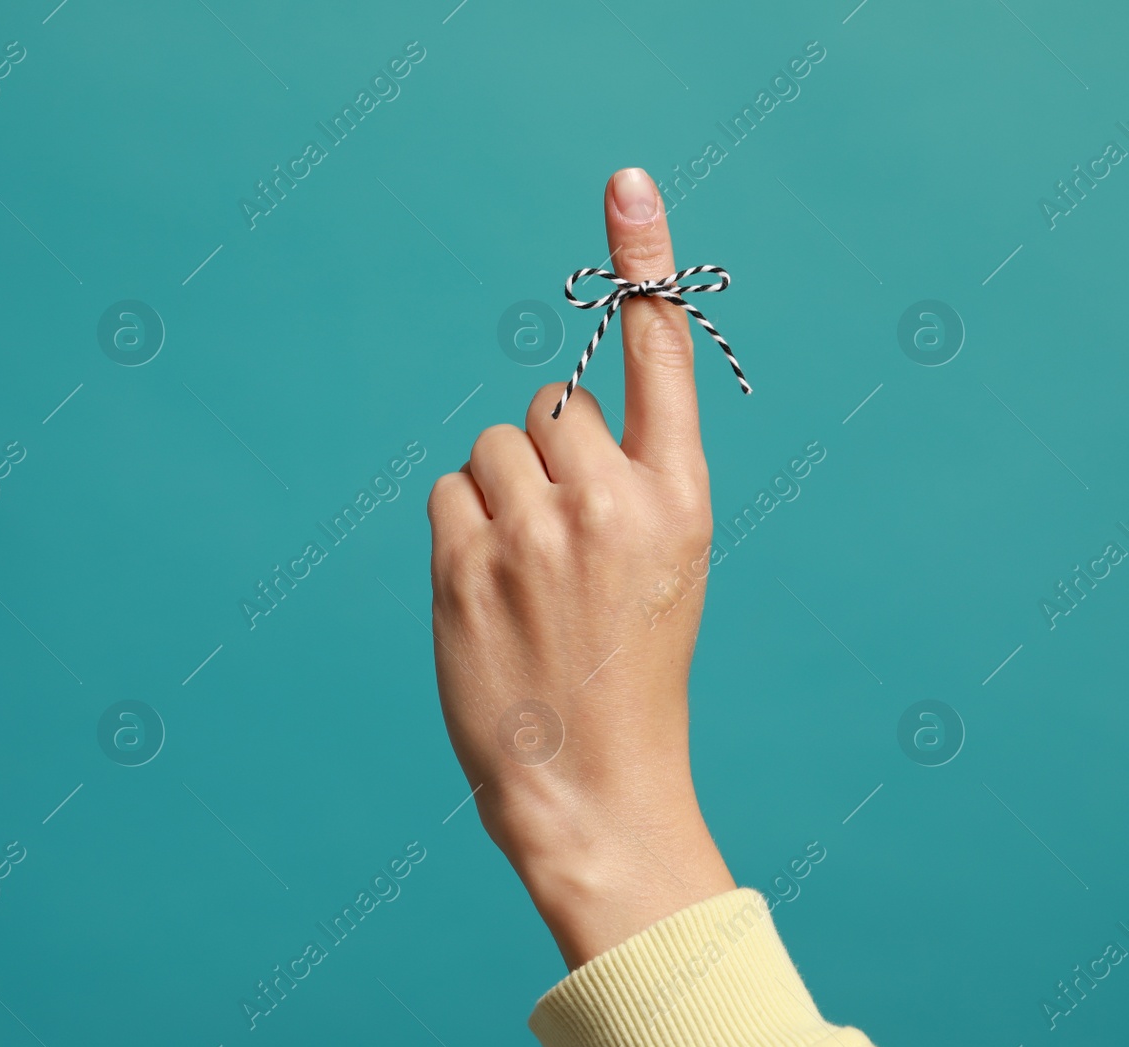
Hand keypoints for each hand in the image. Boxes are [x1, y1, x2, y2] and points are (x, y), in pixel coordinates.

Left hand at [427, 168, 734, 969]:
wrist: (588, 782)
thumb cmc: (626, 668)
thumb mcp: (665, 565)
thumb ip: (627, 481)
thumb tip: (549, 413)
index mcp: (681, 500)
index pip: (661, 359)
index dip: (645, 264)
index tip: (627, 182)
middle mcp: (613, 502)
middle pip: (549, 406)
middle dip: (546, 461)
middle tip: (563, 547)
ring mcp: (534, 532)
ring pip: (492, 447)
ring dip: (498, 495)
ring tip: (527, 577)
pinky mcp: (465, 564)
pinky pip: (446, 490)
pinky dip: (459, 529)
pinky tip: (486, 592)